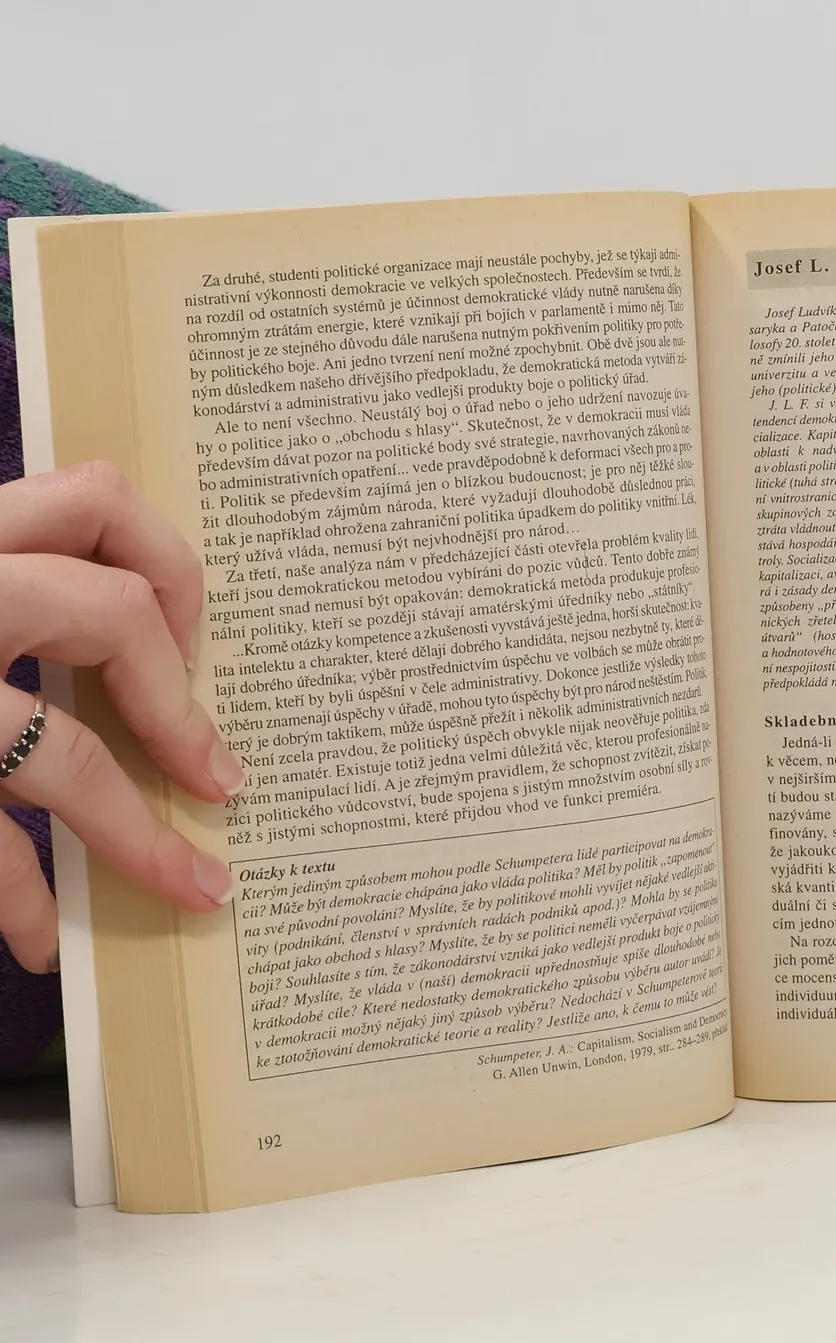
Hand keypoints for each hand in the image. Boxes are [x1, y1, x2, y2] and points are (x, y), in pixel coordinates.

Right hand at [0, 462, 241, 973]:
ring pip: (57, 751)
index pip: (94, 498)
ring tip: (190, 884)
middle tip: (216, 772)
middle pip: (108, 610)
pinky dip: (19, 899)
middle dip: (180, 699)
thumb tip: (127, 629)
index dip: (168, 564)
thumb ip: (4, 588)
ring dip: (136, 834)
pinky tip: (39, 937)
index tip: (191, 638)